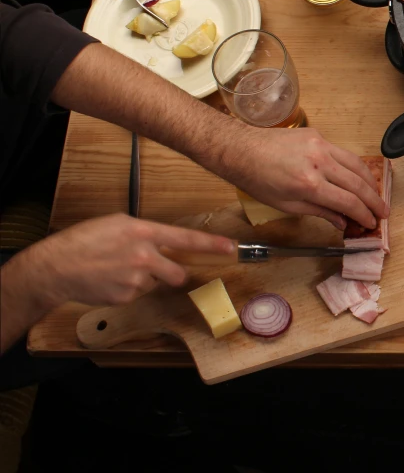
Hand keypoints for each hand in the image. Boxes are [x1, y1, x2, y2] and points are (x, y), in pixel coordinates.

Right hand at [21, 214, 235, 307]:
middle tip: (151, 268)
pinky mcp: (126, 297)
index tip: (232, 248)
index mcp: (143, 232)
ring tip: (117, 270)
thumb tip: (161, 241)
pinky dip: (127, 289)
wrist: (54, 268)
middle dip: (172, 272)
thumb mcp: (117, 224)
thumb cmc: (83, 240)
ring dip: (143, 279)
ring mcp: (136, 280)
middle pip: (177, 272)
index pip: (186, 238)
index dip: (212, 244)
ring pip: (154, 283)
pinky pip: (137, 294)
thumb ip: (144, 232)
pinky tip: (108, 281)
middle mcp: (145, 256)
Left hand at [218, 127, 388, 229]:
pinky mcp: (318, 136)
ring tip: (376, 195)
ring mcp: (321, 145)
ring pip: (356, 164)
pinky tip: (357, 177)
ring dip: (370, 181)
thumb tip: (343, 222)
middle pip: (358, 183)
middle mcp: (320, 162)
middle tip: (383, 212)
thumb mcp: (287, 205)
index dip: (364, 214)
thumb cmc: (258, 180)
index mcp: (309, 184)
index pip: (348, 202)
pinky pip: (343, 153)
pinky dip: (354, 166)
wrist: (241, 149)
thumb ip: (319, 212)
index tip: (372, 224)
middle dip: (374, 200)